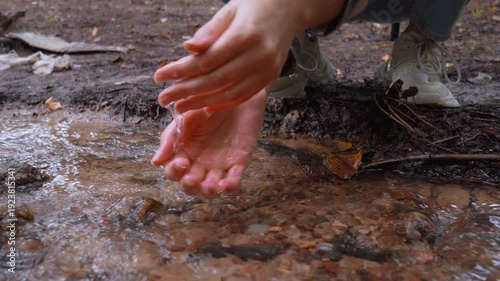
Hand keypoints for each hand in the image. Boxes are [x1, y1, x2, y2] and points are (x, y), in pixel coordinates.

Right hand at [151, 89, 267, 197]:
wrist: (234, 88)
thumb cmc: (207, 102)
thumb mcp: (186, 116)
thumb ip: (171, 138)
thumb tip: (156, 162)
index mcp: (184, 152)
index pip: (174, 171)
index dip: (175, 171)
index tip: (182, 162)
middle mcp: (200, 162)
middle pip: (191, 185)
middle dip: (190, 186)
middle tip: (194, 179)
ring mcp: (220, 164)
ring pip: (211, 188)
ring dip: (209, 192)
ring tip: (211, 186)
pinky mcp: (239, 161)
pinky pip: (235, 179)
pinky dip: (231, 186)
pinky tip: (227, 184)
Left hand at [154, 0, 302, 112]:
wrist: (288, 11)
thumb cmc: (254, 7)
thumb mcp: (229, 11)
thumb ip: (209, 31)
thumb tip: (187, 49)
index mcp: (245, 35)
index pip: (206, 60)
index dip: (181, 71)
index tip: (159, 76)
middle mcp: (258, 56)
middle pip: (215, 80)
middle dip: (186, 91)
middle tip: (163, 98)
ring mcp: (266, 70)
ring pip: (229, 93)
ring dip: (201, 102)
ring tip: (179, 107)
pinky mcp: (269, 78)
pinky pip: (243, 96)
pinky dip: (222, 104)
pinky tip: (204, 107)